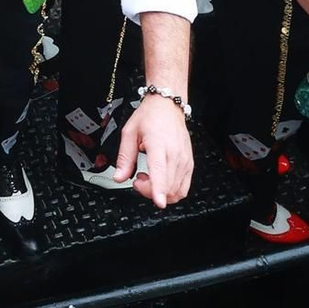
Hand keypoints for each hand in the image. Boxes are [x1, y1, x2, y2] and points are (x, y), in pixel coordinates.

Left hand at [115, 92, 192, 208]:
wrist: (167, 106)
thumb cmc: (150, 116)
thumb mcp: (129, 132)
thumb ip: (124, 157)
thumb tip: (119, 177)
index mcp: (158, 145)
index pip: (160, 171)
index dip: (158, 189)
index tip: (158, 202)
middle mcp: (175, 154)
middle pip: (166, 186)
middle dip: (149, 191)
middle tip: (137, 179)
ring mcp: (184, 160)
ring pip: (176, 191)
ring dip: (160, 192)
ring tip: (148, 177)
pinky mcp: (189, 164)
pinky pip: (183, 188)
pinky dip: (171, 191)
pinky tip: (160, 180)